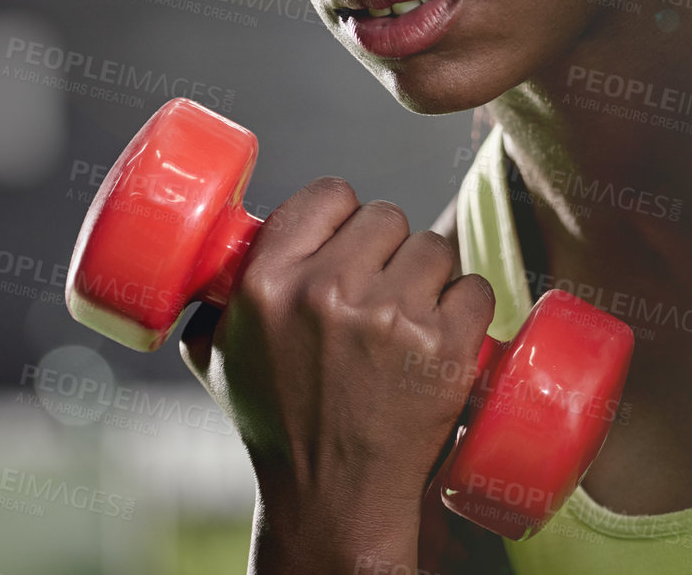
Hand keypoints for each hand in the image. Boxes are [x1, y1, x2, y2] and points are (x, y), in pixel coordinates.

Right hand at [180, 176, 495, 571]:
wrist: (332, 497)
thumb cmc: (278, 426)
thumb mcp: (220, 359)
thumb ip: (216, 300)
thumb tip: (220, 254)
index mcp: (268, 284)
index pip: (329, 194)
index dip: (344, 213)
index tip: (348, 238)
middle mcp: (327, 292)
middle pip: (387, 216)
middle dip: (388, 250)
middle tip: (380, 292)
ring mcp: (390, 317)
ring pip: (435, 248)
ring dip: (430, 279)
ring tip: (408, 321)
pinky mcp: (444, 346)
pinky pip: (475, 289)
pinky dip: (467, 310)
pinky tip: (444, 337)